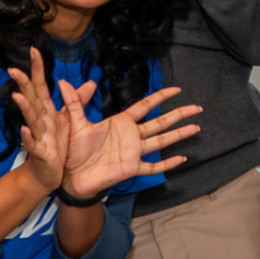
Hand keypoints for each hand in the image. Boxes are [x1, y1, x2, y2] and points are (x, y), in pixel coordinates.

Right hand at [7, 48, 71, 191]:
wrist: (49, 172)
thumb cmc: (57, 143)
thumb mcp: (70, 119)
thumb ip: (77, 100)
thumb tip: (91, 82)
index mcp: (47, 111)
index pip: (41, 86)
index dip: (37, 69)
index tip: (34, 50)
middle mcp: (40, 120)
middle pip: (32, 99)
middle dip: (23, 84)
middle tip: (13, 69)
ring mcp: (38, 135)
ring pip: (30, 119)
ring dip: (24, 108)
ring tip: (18, 95)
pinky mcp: (40, 152)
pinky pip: (32, 144)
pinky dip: (26, 138)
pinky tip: (23, 130)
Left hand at [57, 83, 200, 200]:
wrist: (70, 176)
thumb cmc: (72, 150)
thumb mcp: (74, 124)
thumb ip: (74, 103)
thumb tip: (62, 82)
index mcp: (121, 122)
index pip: (145, 106)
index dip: (161, 97)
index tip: (176, 89)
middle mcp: (131, 136)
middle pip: (160, 122)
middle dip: (179, 114)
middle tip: (197, 108)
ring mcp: (133, 152)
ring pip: (161, 141)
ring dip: (178, 135)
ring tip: (195, 128)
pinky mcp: (131, 168)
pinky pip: (153, 166)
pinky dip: (167, 164)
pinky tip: (181, 159)